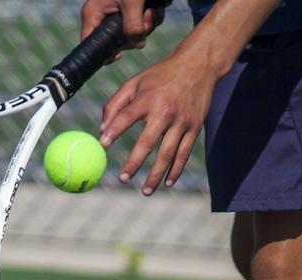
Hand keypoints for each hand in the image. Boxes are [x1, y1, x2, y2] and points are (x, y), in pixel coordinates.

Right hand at [80, 0, 166, 60]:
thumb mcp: (132, 3)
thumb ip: (134, 27)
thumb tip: (138, 45)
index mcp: (94, 14)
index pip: (90, 44)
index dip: (104, 54)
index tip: (118, 55)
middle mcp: (103, 15)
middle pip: (117, 41)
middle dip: (136, 34)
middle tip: (147, 21)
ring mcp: (117, 14)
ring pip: (132, 33)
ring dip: (148, 25)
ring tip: (153, 10)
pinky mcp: (130, 10)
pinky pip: (140, 23)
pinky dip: (151, 18)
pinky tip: (155, 7)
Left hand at [99, 51, 213, 192]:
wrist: (199, 65)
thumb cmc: (161, 76)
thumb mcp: (137, 82)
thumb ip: (116, 103)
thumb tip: (102, 129)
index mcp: (148, 98)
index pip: (127, 116)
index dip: (114, 130)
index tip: (103, 144)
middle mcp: (165, 110)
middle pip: (148, 142)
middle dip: (134, 162)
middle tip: (123, 179)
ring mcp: (182, 121)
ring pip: (168, 154)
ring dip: (156, 174)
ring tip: (145, 191)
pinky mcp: (194, 127)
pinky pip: (184, 153)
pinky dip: (176, 169)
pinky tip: (167, 182)